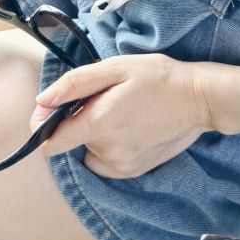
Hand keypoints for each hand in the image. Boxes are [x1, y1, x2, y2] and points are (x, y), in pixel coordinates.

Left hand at [28, 54, 213, 178]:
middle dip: (81, 120)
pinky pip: (105, 161)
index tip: (55, 110)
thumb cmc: (157, 77)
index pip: (50, 141)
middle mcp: (106, 151)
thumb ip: (75, 85)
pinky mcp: (133, 171)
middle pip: (72, 140)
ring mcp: (121, 165)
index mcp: (98, 123)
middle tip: (108, 99)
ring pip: (90, 150)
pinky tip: (131, 128)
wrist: (198, 99)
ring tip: (124, 112)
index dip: (46, 125)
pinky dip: (110, 147)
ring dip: (97, 134)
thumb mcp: (115, 68)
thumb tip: (41, 101)